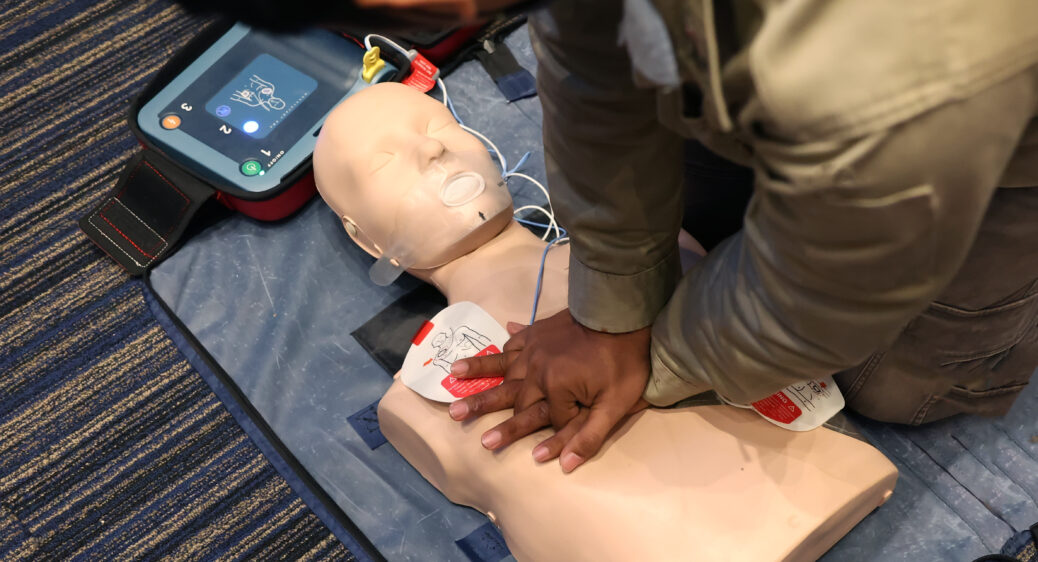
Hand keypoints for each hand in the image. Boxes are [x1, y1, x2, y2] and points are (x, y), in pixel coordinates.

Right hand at [447, 309, 650, 471]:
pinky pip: (513, 343)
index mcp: (554, 386)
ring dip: (477, 372)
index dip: (558, 429)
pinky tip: (495, 343)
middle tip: (455, 415)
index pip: (547, 418)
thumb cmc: (624, 362)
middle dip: (482, 407)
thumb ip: (587, 437)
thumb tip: (563, 465)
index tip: (563, 434)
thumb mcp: (615, 406)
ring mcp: (534, 347)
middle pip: (509, 395)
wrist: (623, 313)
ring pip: (501, 365)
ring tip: (453, 375)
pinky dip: (500, 347)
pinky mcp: (538, 332)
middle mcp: (536, 367)